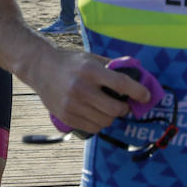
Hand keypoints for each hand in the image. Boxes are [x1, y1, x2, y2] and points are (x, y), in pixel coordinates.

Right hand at [37, 50, 151, 134]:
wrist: (40, 68)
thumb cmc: (70, 62)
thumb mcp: (91, 58)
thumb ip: (112, 66)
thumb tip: (136, 73)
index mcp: (90, 70)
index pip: (121, 84)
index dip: (138, 92)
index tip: (145, 96)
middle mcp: (81, 88)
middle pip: (115, 109)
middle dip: (125, 109)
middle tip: (124, 105)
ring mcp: (72, 105)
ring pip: (105, 121)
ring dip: (112, 117)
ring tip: (107, 109)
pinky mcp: (66, 116)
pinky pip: (93, 128)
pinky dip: (99, 123)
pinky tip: (96, 114)